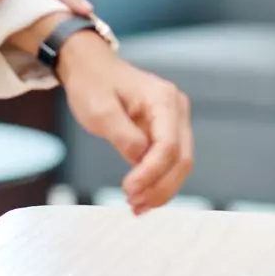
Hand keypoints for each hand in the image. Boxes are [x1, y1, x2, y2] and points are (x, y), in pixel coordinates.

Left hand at [53, 28, 192, 212]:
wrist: (92, 68)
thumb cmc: (94, 84)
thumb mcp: (99, 110)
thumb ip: (123, 136)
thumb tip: (140, 161)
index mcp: (164, 100)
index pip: (168, 144)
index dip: (151, 172)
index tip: (128, 190)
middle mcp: (177, 110)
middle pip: (182, 157)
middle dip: (161, 186)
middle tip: (135, 205)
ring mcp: (175, 120)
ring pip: (180, 162)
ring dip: (162, 188)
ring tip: (138, 206)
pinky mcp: (167, 130)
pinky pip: (169, 160)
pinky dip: (158, 180)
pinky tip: (142, 195)